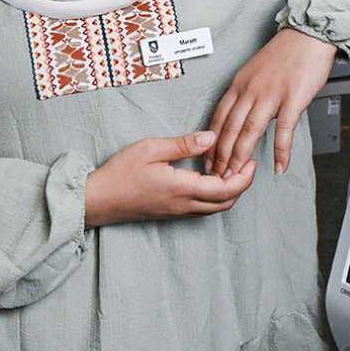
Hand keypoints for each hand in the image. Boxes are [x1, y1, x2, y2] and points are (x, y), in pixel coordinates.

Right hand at [85, 130, 254, 227]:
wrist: (97, 200)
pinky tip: (208, 179)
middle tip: (246, 164)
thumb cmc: (119, 173)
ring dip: (229, 192)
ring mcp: (177, 211)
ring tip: (230, 170)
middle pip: (226, 202)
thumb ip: (183, 144)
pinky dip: (214, 196)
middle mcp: (184, 204)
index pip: (226, 188)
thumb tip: (211, 137)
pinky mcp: (170, 212)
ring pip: (215, 208)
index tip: (251, 160)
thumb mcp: (150, 149)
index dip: (244, 177)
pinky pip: (202, 208)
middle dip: (242, 185)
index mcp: (182, 188)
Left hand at [208, 28, 336, 178]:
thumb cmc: (283, 54)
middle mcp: (250, 90)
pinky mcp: (292, 99)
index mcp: (238, 84)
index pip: (218, 118)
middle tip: (216, 175)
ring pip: (249, 131)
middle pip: (230, 128)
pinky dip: (281, 150)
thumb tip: (238, 116)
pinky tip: (279, 165)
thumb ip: (245, 94)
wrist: (307, 36)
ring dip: (241, 156)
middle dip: (221, 155)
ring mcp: (270, 95)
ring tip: (236, 175)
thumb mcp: (253, 72)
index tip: (206, 159)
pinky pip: (284, 129)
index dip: (211, 141)